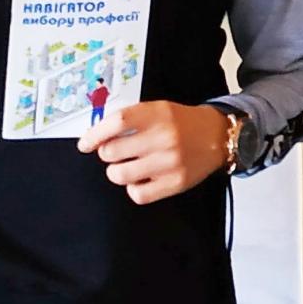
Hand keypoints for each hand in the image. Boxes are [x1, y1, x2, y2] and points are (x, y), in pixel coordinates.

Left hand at [77, 101, 227, 204]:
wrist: (217, 136)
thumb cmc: (182, 123)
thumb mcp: (158, 109)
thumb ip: (130, 118)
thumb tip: (97, 136)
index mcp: (157, 114)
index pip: (116, 123)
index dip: (95, 134)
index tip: (85, 143)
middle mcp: (163, 137)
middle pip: (113, 151)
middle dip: (107, 153)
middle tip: (113, 152)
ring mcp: (169, 162)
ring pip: (120, 175)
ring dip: (117, 171)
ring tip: (127, 166)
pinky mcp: (175, 183)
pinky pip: (138, 194)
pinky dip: (133, 188)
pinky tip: (140, 179)